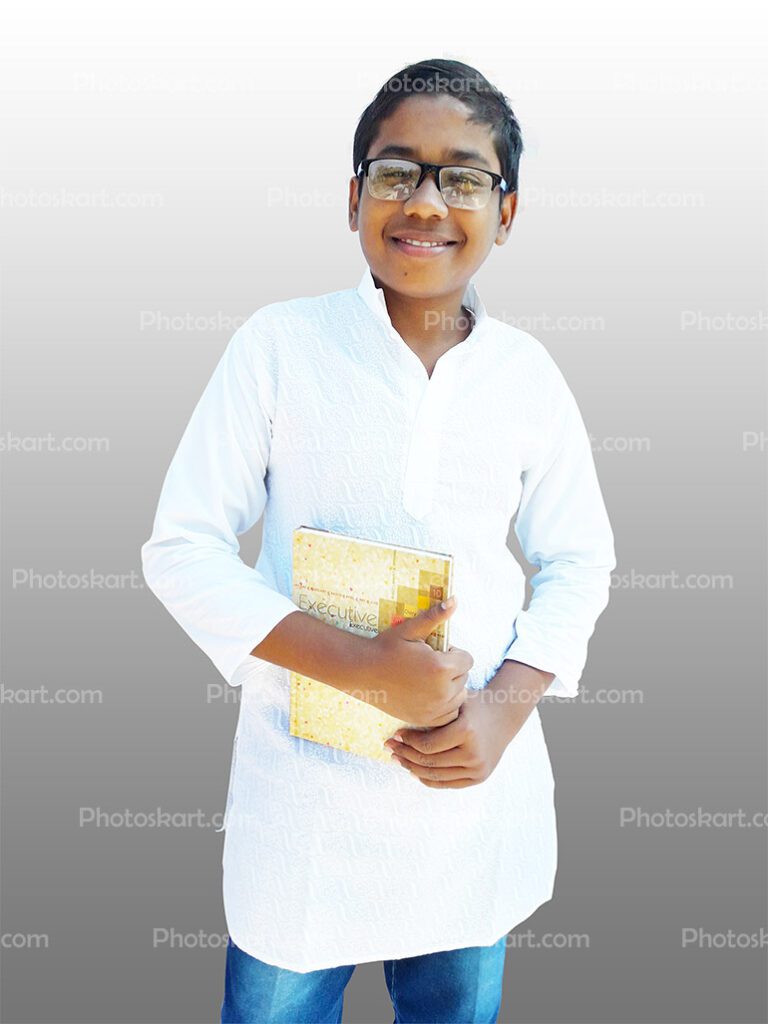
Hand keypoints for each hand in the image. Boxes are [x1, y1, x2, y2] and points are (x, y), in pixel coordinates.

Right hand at [365, 596, 472, 727]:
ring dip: (450, 687)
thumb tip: (455, 599)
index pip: (468, 659)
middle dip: (452, 670)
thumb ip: (435, 616)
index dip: (453, 653)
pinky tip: (427, 693)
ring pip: (459, 697)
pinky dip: (443, 705)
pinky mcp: (425, 720)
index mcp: (441, 668)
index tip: (435, 651)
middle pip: (464, 678)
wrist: (361, 673)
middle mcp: (441, 692)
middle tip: (428, 664)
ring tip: (428, 679)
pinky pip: (449, 713)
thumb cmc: (386, 647)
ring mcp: (434, 709)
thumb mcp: (410, 629)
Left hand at [383, 685, 517, 788]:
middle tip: (389, 747)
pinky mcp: (479, 778)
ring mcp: (477, 769)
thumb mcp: (455, 701)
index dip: (407, 741)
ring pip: (435, 776)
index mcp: (467, 731)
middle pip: (429, 762)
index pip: (428, 745)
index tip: (395, 734)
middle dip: (405, 755)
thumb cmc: (473, 705)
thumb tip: (399, 720)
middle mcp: (474, 753)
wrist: (503, 717)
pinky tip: (413, 770)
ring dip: (412, 768)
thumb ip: (433, 711)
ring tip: (398, 758)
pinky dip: (427, 779)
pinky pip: (447, 784)